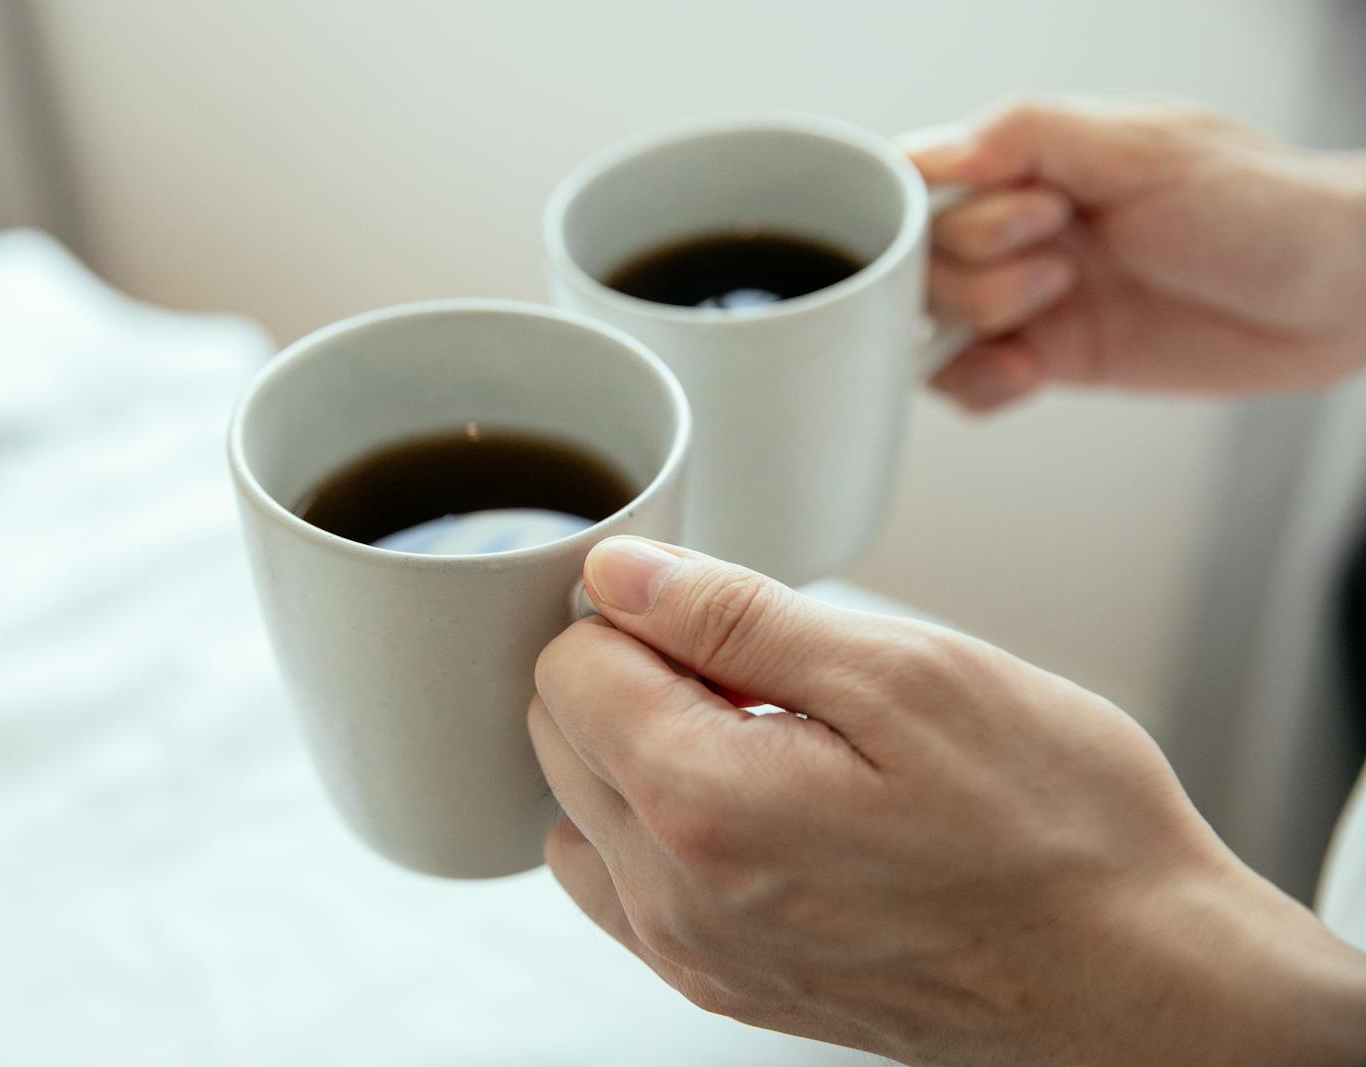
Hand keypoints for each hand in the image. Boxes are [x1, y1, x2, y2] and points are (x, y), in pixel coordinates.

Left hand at [529, 537, 1365, 1064]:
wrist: (1140, 975)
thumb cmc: (1055, 824)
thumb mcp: (902, 673)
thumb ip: (730, 617)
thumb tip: (621, 574)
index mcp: (704, 802)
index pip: (569, 664)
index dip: (641, 612)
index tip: (723, 616)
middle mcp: (674, 897)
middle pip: (558, 734)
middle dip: (631, 674)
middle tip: (757, 669)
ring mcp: (694, 954)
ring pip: (580, 807)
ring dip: (638, 748)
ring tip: (761, 735)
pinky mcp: (724, 984)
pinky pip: (622, 884)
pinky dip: (656, 822)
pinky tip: (754, 800)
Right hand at [907, 98, 1365, 411]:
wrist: (1337, 299)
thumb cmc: (1264, 207)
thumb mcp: (1144, 151)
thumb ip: (1030, 136)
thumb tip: (934, 153)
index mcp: (1033, 158)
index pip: (921, 177)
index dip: (931, 208)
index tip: (1004, 215)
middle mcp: (1020, 226)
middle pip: (920, 258)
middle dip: (972, 266)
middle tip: (1057, 258)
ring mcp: (1030, 296)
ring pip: (933, 322)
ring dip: (977, 323)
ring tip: (1056, 303)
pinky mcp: (1051, 359)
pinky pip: (966, 384)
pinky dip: (979, 386)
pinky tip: (1027, 375)